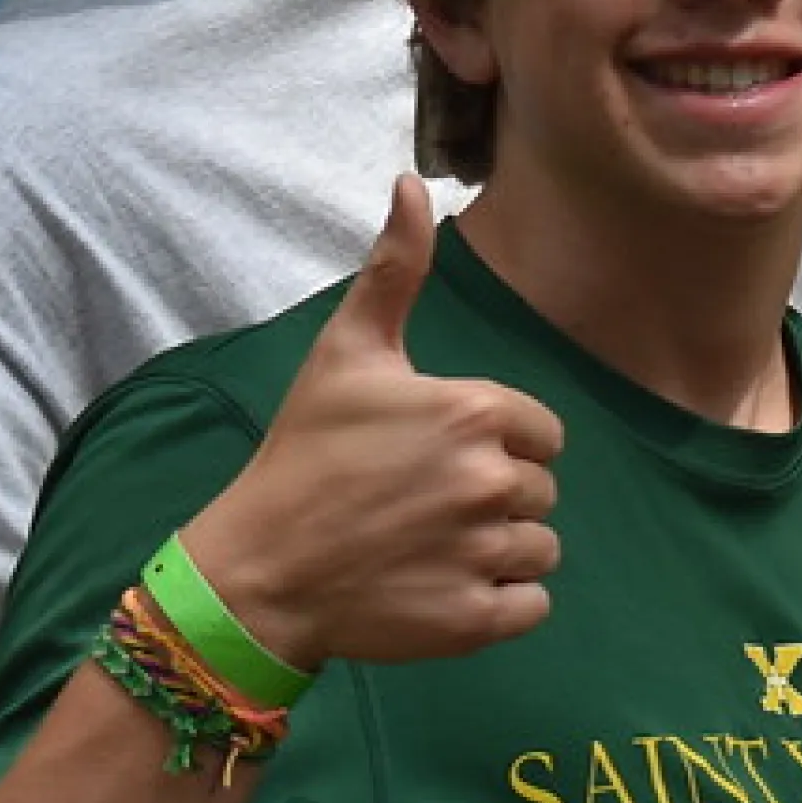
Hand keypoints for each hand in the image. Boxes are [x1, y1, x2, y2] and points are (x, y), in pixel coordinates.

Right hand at [177, 177, 563, 669]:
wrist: (260, 567)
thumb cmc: (305, 451)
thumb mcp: (346, 350)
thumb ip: (394, 268)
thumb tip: (412, 182)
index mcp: (478, 412)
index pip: (541, 432)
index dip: (497, 442)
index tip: (437, 453)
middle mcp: (493, 481)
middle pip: (540, 489)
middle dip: (493, 494)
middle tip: (422, 501)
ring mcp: (486, 554)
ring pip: (539, 547)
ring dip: (499, 549)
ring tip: (430, 545)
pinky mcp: (478, 621)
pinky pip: (533, 605)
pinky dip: (501, 602)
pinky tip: (444, 585)